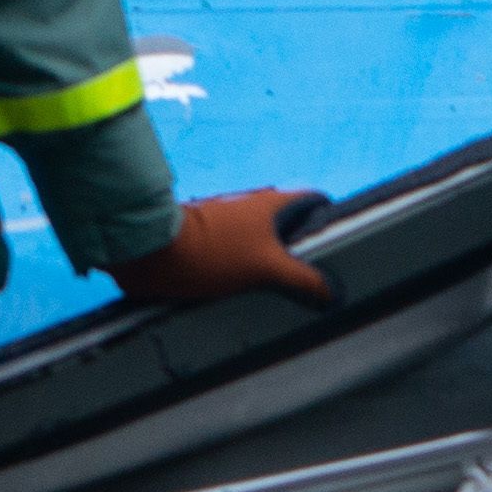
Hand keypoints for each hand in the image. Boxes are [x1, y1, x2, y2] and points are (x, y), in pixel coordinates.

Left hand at [105, 187, 335, 309]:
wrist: (154, 253)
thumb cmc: (213, 253)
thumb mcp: (269, 270)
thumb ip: (305, 280)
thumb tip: (333, 292)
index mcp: (272, 202)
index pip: (313, 200)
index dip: (329, 218)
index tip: (337, 243)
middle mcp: (251, 205)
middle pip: (289, 223)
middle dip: (300, 248)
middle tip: (309, 277)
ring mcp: (228, 220)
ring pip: (261, 237)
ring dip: (271, 259)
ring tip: (279, 287)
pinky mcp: (208, 237)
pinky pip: (237, 250)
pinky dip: (246, 265)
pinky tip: (245, 288)